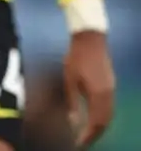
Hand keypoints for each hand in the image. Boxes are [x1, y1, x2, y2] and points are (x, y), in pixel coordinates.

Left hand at [65, 30, 115, 148]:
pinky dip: (102, 117)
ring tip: (87, 135)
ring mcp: (111, 90)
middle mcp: (109, 94)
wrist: (90, 40)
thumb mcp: (69, 80)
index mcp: (98, 94)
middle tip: (82, 143)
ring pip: (109, 115)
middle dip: (95, 135)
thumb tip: (73, 122)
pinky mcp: (110, 86)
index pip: (96, 123)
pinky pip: (109, 107)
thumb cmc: (76, 58)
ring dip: (99, 127)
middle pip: (105, 122)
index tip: (78, 144)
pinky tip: (93, 120)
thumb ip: (72, 102)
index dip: (88, 136)